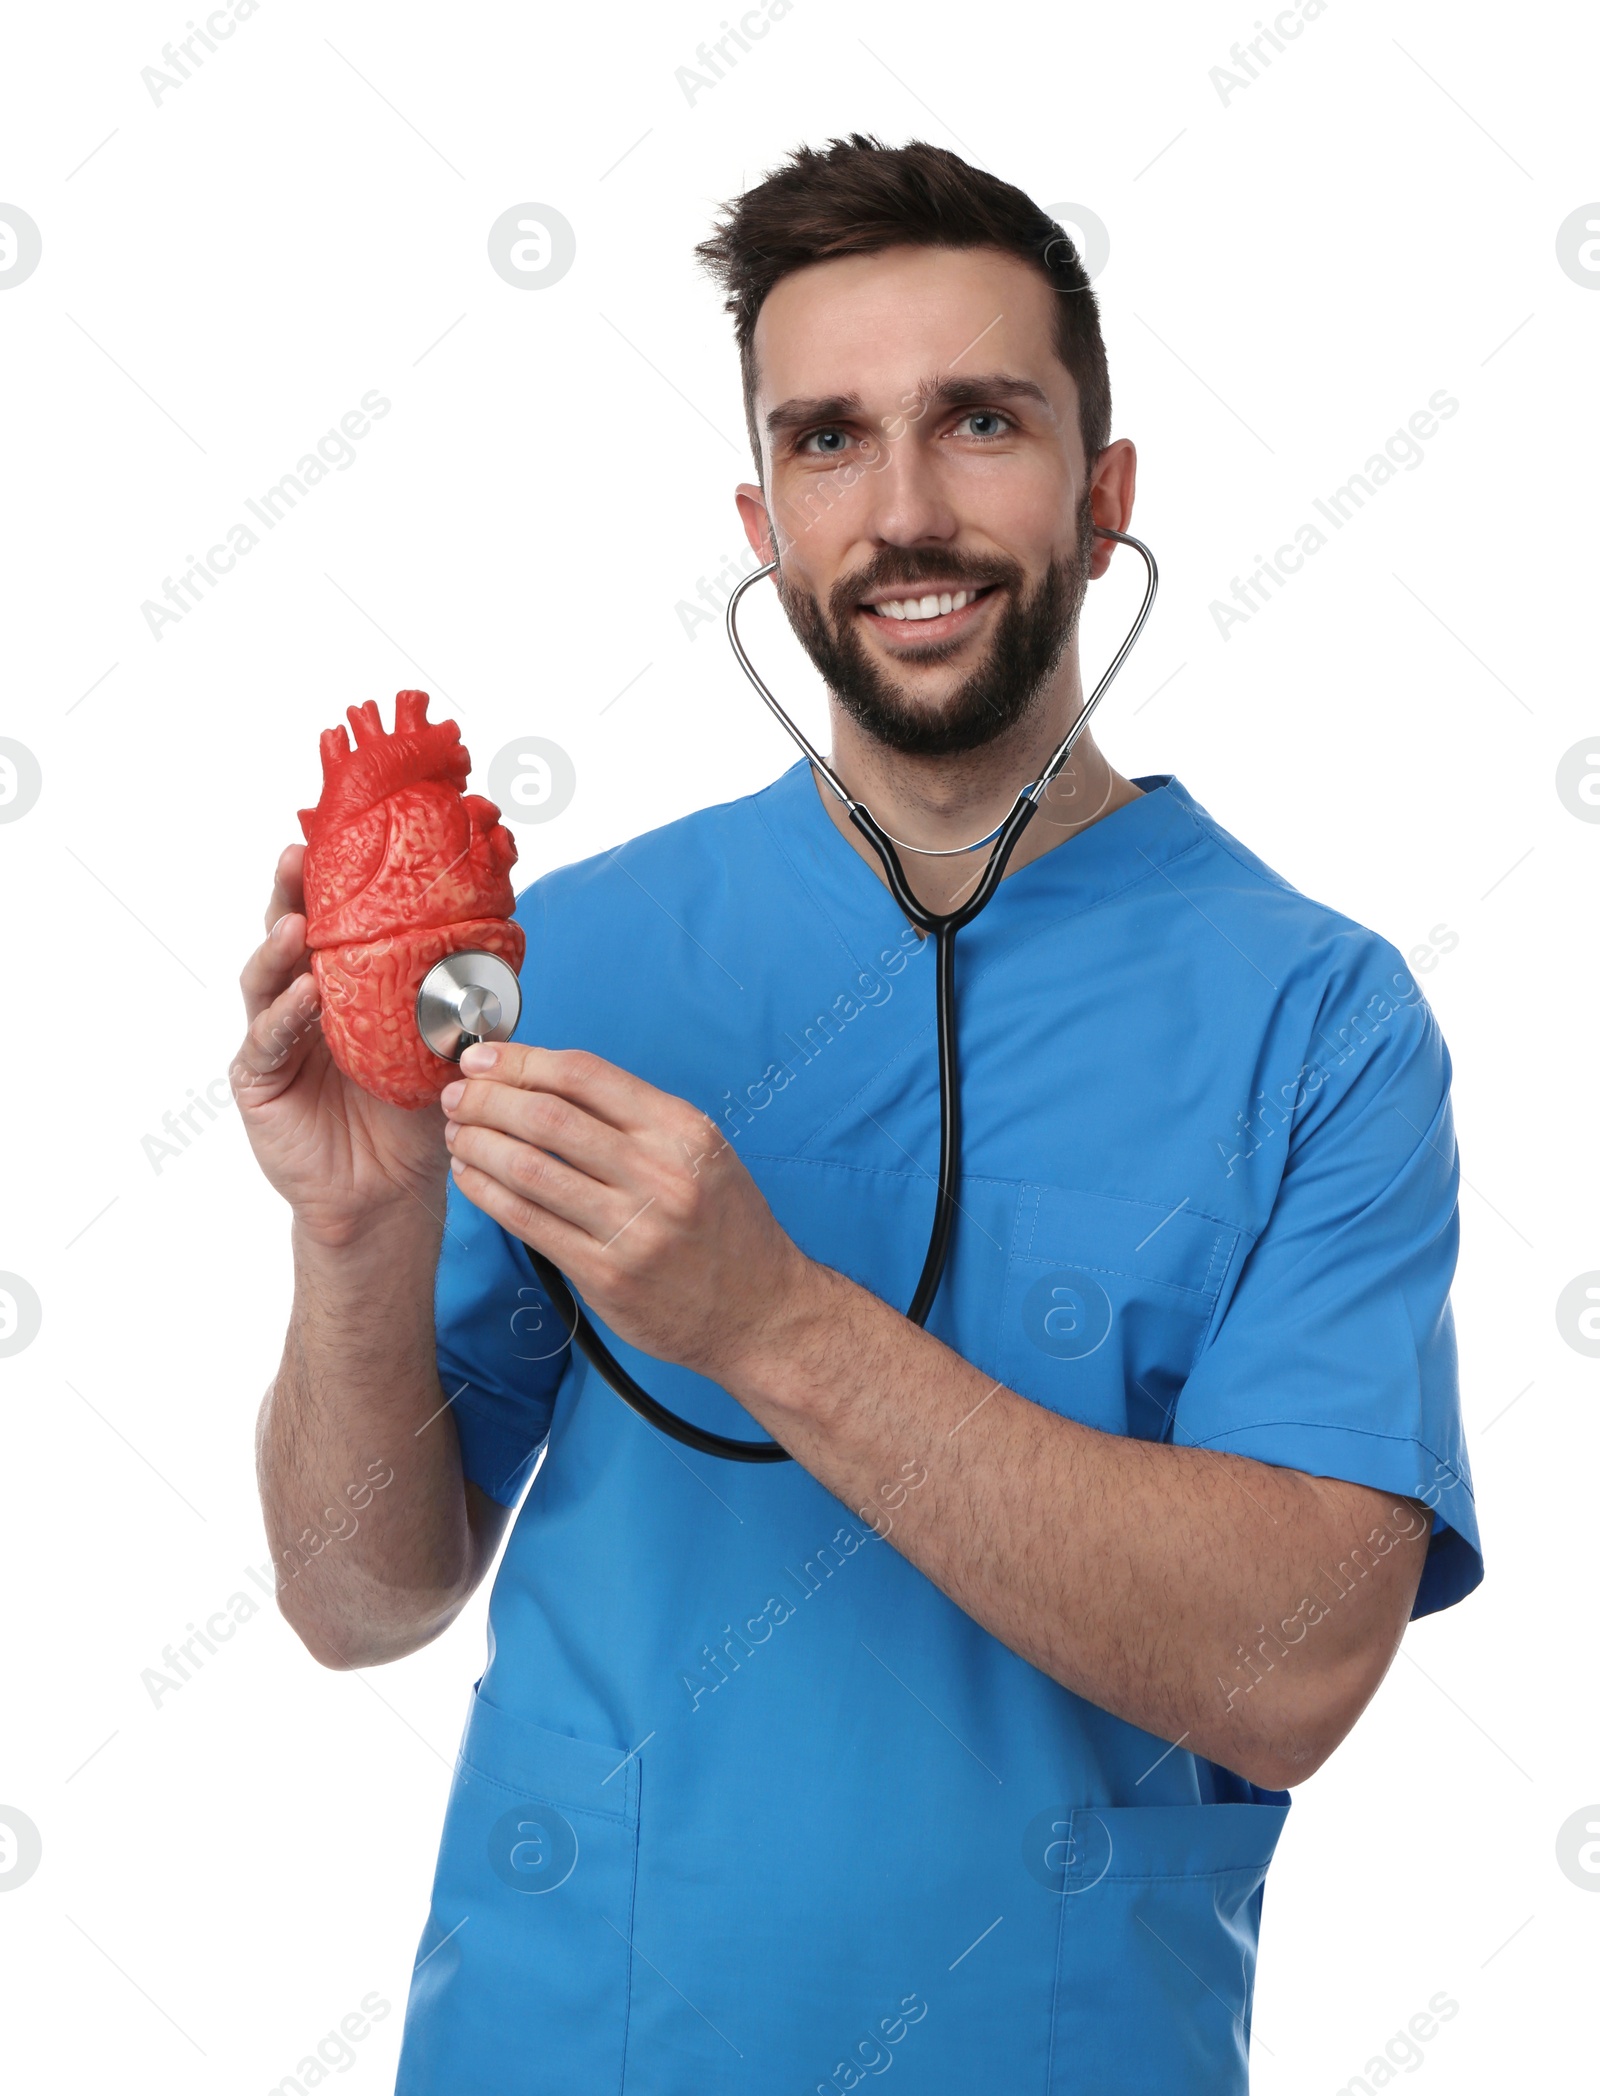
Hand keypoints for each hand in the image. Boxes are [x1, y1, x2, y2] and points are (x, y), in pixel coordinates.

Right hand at [232, 844, 450, 1246]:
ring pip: (266, 981)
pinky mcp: (258, 1080)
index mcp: (342, 985)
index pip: (332, 923)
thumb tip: (498, 938)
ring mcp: (274, 1039)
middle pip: (286, 937)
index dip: (331, 883)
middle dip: (290, 894)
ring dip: (280, 947)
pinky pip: (267, 1041)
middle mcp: (301, 1002)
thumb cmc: (415, 1115)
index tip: (339, 838)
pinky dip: (285, 1016)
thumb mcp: (443, 1045)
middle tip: (298, 857)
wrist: (390, 1192)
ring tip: (297, 921)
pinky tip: (306, 994)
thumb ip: (455, 996)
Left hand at [439, 1043, 810, 1383]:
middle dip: (487, 1098)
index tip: (483, 1058)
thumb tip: (545, 1082)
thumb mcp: (700, 1152)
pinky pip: (529, 1223)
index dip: (521, 1060)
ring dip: (478, 1144)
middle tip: (456, 1095)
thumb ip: (635, 1119)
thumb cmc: (724, 1226)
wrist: (760, 1310)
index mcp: (683, 1131)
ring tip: (458, 1133)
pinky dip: (487, 1194)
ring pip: (530, 1169)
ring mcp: (633, 1228)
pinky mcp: (606, 1276)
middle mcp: (660, 1174)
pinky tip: (470, 1178)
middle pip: (549, 1117)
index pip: (585, 1075)